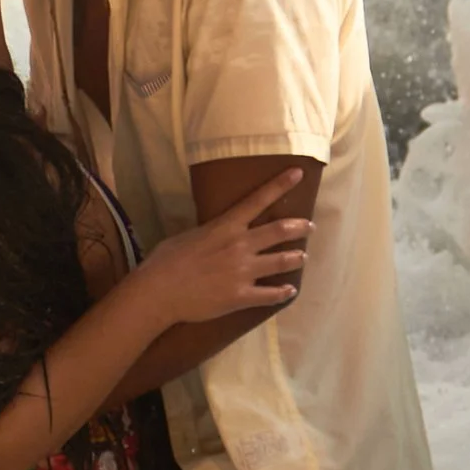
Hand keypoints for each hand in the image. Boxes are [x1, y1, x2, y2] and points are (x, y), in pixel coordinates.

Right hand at [144, 180, 308, 329]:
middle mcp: (240, 245)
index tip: (298, 173)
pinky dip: (283, 292)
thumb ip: (209, 232)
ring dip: (296, 257)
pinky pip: (270, 294)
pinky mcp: (241, 296)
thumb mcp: (189, 235)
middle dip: (299, 227)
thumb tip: (216, 232)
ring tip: (303, 256)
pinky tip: (290, 290)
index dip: (280, 185)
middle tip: (309, 226)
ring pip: (281, 261)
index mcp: (226, 226)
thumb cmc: (166, 260)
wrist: (160, 291)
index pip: (258, 200)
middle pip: (279, 231)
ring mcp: (243, 272)